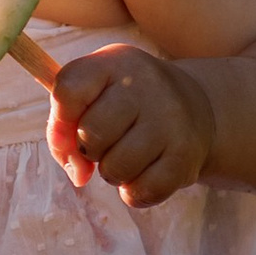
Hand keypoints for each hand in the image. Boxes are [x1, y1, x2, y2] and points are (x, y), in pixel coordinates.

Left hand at [44, 43, 217, 205]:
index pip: (68, 90)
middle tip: (106, 142)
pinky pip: (141, 192)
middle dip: (88, 149)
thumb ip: (65, 129)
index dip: (60, 120)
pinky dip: (134, 192)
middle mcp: (146, 85)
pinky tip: (144, 173)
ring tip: (126, 157)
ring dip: (112, 173)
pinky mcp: (186, 155)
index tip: (69, 129)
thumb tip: (78, 175)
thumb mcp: (94, 95)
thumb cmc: (127, 106)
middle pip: (90, 135)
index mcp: (115, 62)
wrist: (195, 109)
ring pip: (115, 168)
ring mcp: (170, 120)